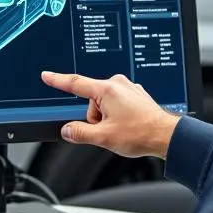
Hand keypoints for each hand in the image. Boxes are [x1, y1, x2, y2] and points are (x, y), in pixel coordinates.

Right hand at [41, 71, 180, 158]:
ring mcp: (129, 89)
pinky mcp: (136, 95)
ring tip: (123, 129)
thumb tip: (68, 130)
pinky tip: (129, 125)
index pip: (75, 84)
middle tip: (110, 130)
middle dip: (95, 118)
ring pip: (104, 104)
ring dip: (107, 118)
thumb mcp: (103, 137)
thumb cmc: (140, 133)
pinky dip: (118, 115)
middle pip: (91, 101)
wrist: (166, 136)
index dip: (58, 80)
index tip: (47, 75)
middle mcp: (118, 84)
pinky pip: (117, 104)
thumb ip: (80, 133)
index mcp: (107, 90)